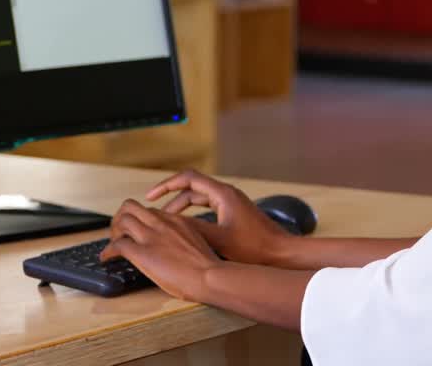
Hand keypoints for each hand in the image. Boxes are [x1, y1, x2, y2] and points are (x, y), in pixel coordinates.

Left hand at [99, 200, 220, 300]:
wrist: (210, 276)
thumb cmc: (208, 267)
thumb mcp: (196, 243)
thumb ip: (182, 239)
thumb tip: (173, 248)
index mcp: (175, 220)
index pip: (149, 211)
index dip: (139, 220)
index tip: (136, 230)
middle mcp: (161, 223)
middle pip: (131, 206)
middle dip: (120, 217)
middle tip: (118, 231)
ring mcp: (151, 236)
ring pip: (122, 220)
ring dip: (113, 231)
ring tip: (113, 243)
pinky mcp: (142, 253)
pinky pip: (118, 245)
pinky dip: (108, 251)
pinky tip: (106, 258)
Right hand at [146, 170, 293, 266]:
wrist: (281, 253)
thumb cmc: (255, 248)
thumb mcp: (219, 239)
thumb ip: (194, 228)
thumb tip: (169, 223)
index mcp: (222, 193)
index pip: (187, 178)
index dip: (166, 185)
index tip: (150, 197)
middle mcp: (226, 193)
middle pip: (191, 186)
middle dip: (170, 197)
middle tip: (153, 210)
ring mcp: (230, 202)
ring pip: (198, 197)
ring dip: (181, 206)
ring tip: (165, 220)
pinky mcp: (233, 212)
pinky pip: (206, 206)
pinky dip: (193, 213)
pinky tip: (185, 226)